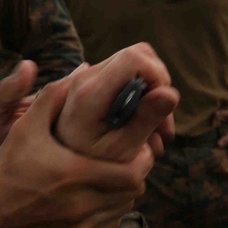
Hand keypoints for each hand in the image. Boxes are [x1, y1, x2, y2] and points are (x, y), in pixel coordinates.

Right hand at [0, 78, 154, 227]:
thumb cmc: (3, 172)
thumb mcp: (24, 130)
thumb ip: (54, 97)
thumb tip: (84, 68)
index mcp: (77, 175)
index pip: (135, 171)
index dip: (142, 159)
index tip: (137, 148)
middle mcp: (84, 206)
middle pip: (133, 192)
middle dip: (134, 175)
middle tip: (127, 162)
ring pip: (122, 211)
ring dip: (120, 195)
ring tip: (110, 179)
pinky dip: (106, 215)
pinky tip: (92, 201)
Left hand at [54, 44, 178, 160]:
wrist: (56, 172)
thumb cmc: (88, 166)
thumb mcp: (121, 150)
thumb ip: (145, 120)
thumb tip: (171, 94)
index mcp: (91, 92)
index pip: (135, 57)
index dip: (158, 77)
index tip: (162, 109)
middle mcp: (86, 76)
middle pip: (138, 55)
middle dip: (159, 85)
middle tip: (163, 126)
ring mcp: (87, 77)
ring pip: (135, 64)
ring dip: (152, 93)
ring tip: (158, 134)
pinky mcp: (91, 82)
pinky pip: (124, 76)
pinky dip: (139, 97)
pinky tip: (144, 129)